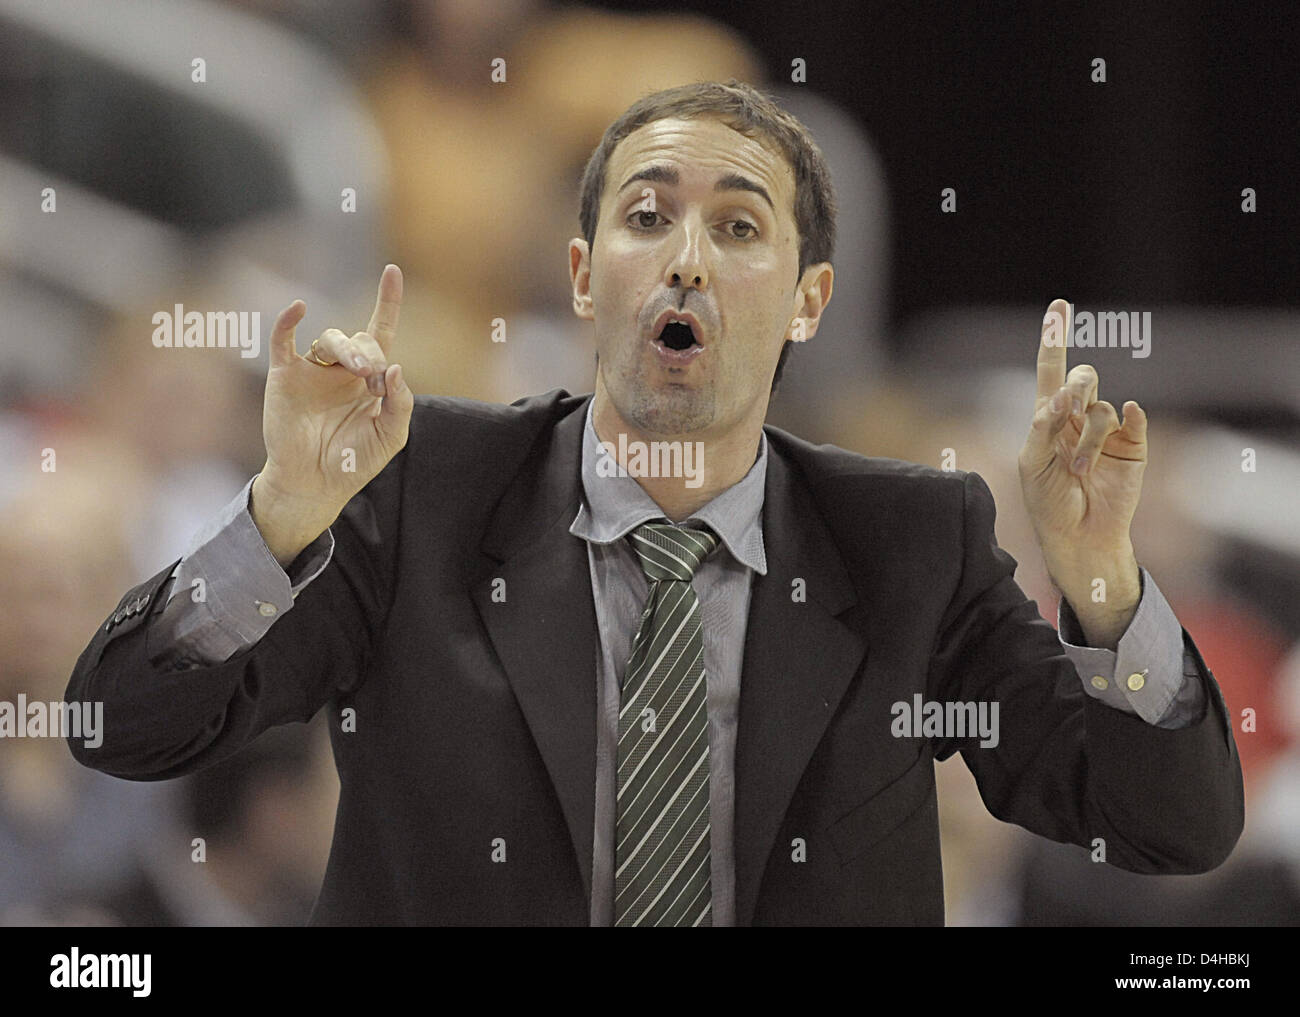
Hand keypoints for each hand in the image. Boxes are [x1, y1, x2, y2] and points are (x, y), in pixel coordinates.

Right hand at [251, 265, 412, 563]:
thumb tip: (393, 366)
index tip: (393, 270)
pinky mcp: (286, 376)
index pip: (380, 331)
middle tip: (371, 376)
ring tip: (358, 370)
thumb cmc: (355, 461)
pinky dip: (288, 321)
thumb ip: (400, 402)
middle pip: (358, 337)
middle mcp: (341, 369)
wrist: (315, 484)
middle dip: (369, 351)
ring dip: (347, 347)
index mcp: (369, 378)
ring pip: (330, 338)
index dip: (387, 301)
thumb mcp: (391, 435)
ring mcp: (313, 370)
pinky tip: (298, 308)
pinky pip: (284, 340)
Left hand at [1018, 299, 1144, 644]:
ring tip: (1079, 469)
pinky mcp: (1132, 444)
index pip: (1051, 370)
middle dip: (1075, 388)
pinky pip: (1132, 418)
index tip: (1058, 307)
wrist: (1078, 535)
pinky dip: (1128, 417)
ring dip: (1087, 436)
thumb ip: (1043, 425)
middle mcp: (1078, 417)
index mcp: (1049, 417)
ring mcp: (1107, 430)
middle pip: (1082, 376)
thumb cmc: (1047, 501)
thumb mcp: (1032, 462)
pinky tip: (1127, 419)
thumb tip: (1062, 396)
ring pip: (1101, 406)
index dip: (1055, 338)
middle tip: (1068, 409)